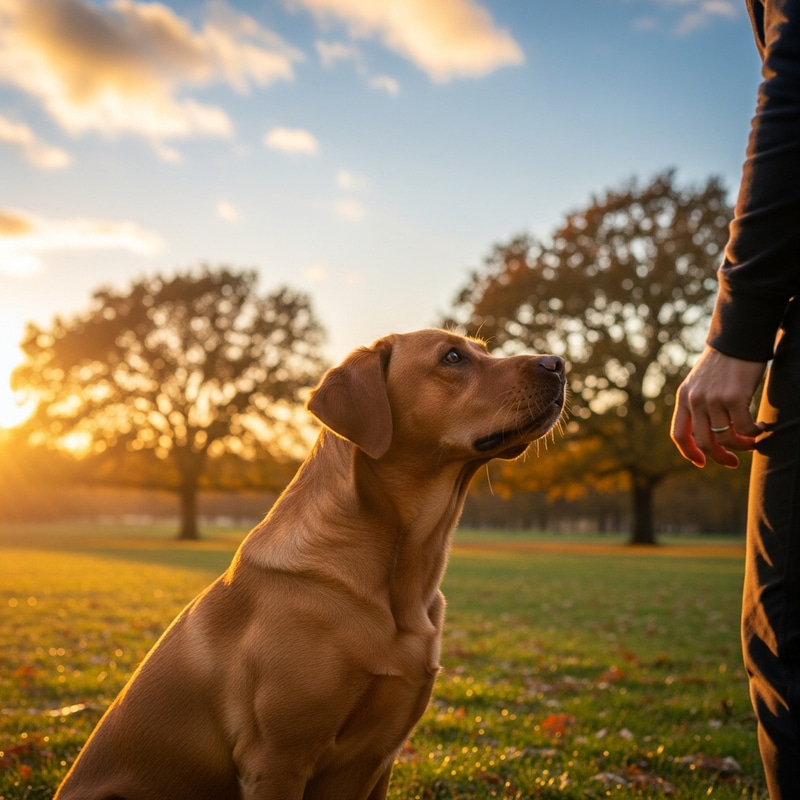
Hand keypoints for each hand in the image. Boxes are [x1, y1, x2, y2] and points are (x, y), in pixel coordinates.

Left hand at [671, 346, 766, 467]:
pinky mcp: (734, 397)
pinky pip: (744, 428)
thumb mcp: (700, 384)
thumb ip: (698, 405)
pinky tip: (761, 428)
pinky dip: (754, 433)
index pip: (679, 434)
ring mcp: (713, 399)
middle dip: (719, 457)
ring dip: (742, 446)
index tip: (702, 462)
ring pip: (725, 438)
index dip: (689, 453)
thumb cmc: (723, 364)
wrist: (737, 340)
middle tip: (733, 462)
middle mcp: (694, 400)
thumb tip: (708, 435)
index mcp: (684, 398)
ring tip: (752, 441)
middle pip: (703, 442)